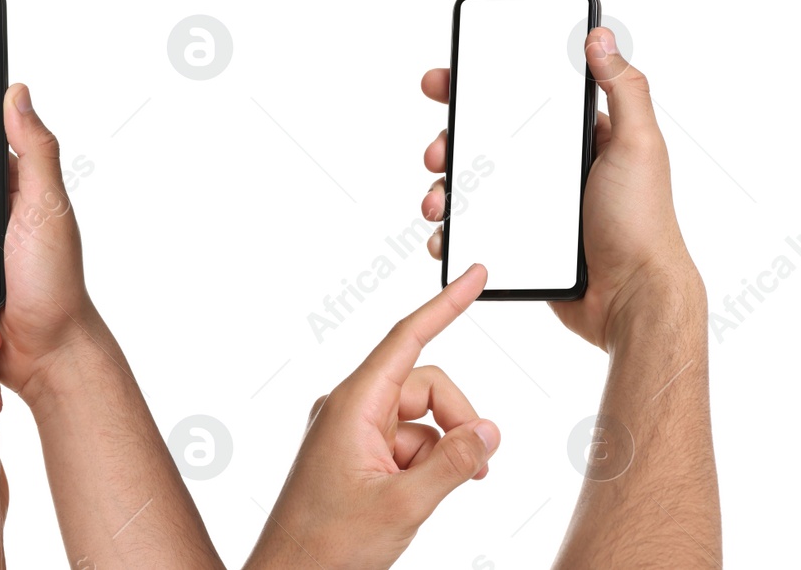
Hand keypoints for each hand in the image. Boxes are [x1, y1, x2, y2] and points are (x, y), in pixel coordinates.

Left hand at [250, 265, 499, 568]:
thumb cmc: (329, 544)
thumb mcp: (404, 504)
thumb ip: (453, 463)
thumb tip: (488, 431)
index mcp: (352, 405)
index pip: (406, 339)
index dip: (444, 305)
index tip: (474, 275)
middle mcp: (349, 409)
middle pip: (425, 385)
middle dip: (458, 418)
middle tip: (477, 466)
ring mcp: (351, 432)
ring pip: (421, 419)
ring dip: (443, 448)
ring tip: (439, 492)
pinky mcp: (355, 454)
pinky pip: (406, 442)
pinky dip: (426, 463)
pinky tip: (419, 497)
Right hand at [418, 27, 701, 348]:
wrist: (630, 298)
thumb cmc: (643, 222)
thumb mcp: (638, 145)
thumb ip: (623, 88)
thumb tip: (601, 37)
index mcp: (575, 140)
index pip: (520, 102)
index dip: (479, 88)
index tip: (444, 83)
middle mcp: (549, 170)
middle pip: (483, 143)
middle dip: (449, 142)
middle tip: (436, 151)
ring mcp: (530, 207)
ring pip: (470, 187)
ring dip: (441, 188)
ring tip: (437, 202)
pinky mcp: (517, 242)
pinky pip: (471, 229)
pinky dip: (450, 230)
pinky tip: (444, 233)